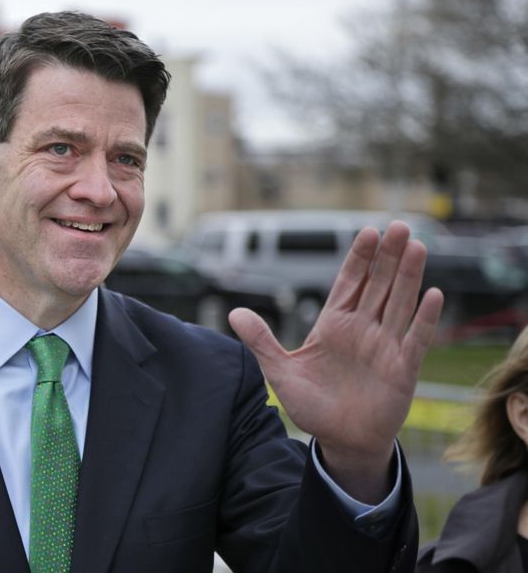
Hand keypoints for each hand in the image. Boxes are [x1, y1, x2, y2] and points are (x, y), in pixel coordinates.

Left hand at [229, 221, 442, 501]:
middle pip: (378, 285)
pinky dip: (425, 318)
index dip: (359, 258)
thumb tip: (233, 312)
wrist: (340, 442)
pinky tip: (433, 294)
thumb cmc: (312, 407)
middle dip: (388, 256)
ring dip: (409, 276)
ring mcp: (384, 346)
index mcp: (334, 325)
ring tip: (417, 246)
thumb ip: (261, 341)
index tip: (368, 231)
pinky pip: (416, 338)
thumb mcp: (280, 372)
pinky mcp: (402, 368)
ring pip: (399, 303)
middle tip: (399, 226)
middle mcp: (362, 329)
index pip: (349, 283)